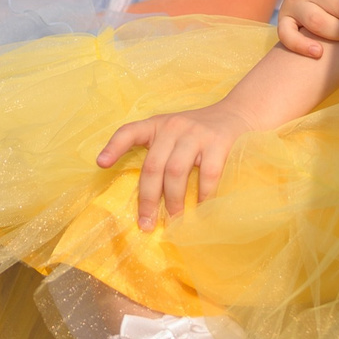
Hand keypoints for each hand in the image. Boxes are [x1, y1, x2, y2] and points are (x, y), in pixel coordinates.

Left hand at [100, 102, 255, 227]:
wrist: (237, 114)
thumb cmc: (199, 132)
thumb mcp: (173, 133)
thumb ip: (156, 152)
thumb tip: (141, 195)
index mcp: (157, 125)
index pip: (129, 131)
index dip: (113, 147)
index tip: (101, 164)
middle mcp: (173, 126)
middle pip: (153, 166)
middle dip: (147, 199)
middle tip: (146, 224)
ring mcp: (196, 133)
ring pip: (176, 172)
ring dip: (173, 201)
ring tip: (174, 220)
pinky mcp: (218, 142)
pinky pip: (207, 174)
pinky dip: (202, 195)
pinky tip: (200, 208)